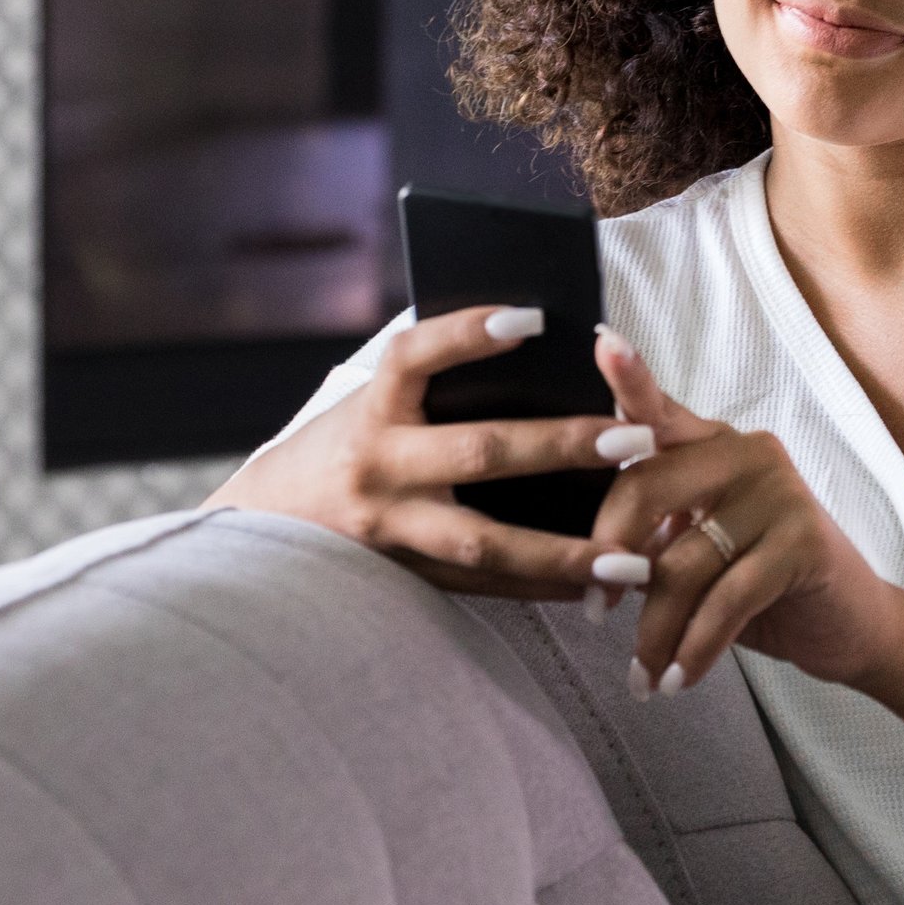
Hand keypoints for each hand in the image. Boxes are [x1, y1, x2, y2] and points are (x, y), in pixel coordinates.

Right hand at [207, 307, 657, 599]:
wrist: (267, 525)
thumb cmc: (344, 442)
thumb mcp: (375, 401)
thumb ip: (438, 384)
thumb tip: (540, 347)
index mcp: (372, 409)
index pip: (415, 356)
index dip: (467, 333)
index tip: (535, 317)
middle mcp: (378, 468)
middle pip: (477, 454)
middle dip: (560, 446)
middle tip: (635, 439)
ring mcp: (392, 529)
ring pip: (487, 545)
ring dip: (565, 553)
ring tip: (633, 560)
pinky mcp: (406, 575)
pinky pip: (485, 587)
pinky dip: (541, 586)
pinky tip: (597, 585)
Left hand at [589, 329, 903, 693]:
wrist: (849, 625)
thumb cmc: (760, 586)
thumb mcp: (699, 550)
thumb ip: (654, 533)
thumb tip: (583, 556)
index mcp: (712, 445)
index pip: (657, 408)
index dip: (628, 377)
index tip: (600, 342)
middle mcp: (746, 451)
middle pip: (645, 488)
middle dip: (608, 558)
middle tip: (596, 611)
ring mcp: (779, 490)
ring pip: (681, 563)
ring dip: (655, 632)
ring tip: (645, 674)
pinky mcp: (803, 539)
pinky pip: (725, 600)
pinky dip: (694, 649)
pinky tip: (678, 680)